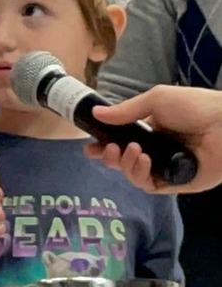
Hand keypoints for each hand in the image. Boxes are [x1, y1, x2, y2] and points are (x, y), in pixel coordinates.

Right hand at [86, 85, 221, 192]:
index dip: (104, 145)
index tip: (90, 146)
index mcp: (152, 131)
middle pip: (124, 161)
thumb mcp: (156, 100)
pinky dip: (140, 175)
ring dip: (124, 164)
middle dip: (110, 157)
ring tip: (130, 150)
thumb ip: (126, 111)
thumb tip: (95, 113)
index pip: (122, 142)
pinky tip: (142, 160)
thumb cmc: (195, 106)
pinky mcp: (177, 183)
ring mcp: (166, 168)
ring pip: (134, 175)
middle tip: (107, 149)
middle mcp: (157, 151)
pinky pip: (150, 186)